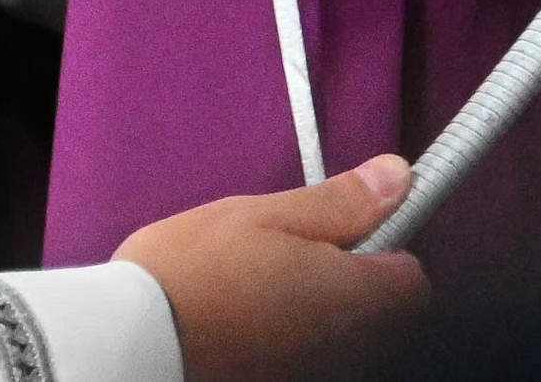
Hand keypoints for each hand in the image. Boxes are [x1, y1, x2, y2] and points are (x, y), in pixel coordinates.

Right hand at [114, 160, 427, 380]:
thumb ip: (341, 202)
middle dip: (349, 278)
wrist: (127, 343)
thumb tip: (398, 178)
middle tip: (292, 249)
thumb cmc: (193, 273)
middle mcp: (342, 348)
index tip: (353, 228)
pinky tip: (244, 315)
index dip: (389, 248)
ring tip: (258, 282)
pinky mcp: (274, 381)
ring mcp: (308, 371)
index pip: (413, 282)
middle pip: (377, 313)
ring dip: (315, 307)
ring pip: (337, 335)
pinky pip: (302, 354)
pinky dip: (286, 333)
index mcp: (351, 297)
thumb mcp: (266, 215)